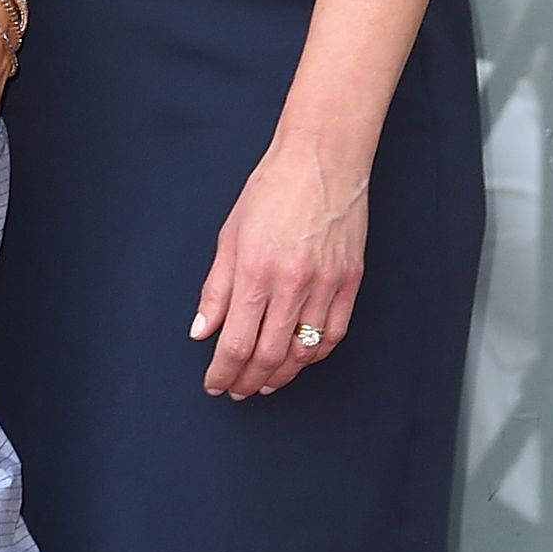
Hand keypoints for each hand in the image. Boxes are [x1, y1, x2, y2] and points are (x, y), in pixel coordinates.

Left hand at [192, 139, 367, 396]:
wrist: (322, 162)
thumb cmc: (272, 191)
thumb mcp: (229, 237)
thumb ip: (216, 289)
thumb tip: (202, 330)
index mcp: (256, 272)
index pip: (236, 343)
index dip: (223, 372)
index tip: (215, 383)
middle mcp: (292, 284)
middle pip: (269, 355)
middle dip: (248, 380)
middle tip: (237, 389)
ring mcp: (326, 285)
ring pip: (303, 352)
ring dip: (281, 375)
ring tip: (264, 382)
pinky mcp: (350, 281)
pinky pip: (333, 334)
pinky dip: (314, 355)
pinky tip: (298, 359)